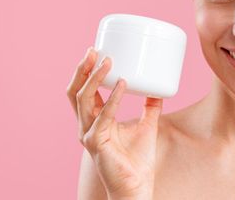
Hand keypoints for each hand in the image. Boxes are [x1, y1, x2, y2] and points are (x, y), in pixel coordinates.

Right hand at [66, 47, 162, 198]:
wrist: (137, 185)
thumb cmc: (138, 158)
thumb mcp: (147, 123)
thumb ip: (151, 105)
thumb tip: (159, 88)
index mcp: (94, 120)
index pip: (83, 91)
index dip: (86, 71)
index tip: (96, 51)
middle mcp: (86, 125)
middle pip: (75, 91)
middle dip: (82, 69)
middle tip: (94, 50)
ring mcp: (88, 134)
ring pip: (83, 99)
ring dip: (95, 78)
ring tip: (108, 61)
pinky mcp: (97, 142)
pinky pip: (103, 115)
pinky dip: (113, 98)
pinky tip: (124, 84)